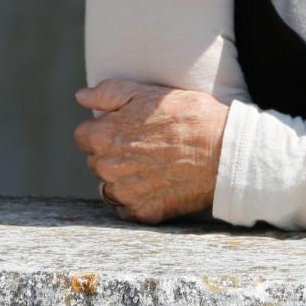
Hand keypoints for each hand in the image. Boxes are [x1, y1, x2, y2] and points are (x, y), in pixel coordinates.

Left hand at [74, 78, 229, 223]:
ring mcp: (125, 193)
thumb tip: (81, 96)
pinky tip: (157, 184)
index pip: (83, 136)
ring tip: (151, 166)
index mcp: (104, 136)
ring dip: (122, 178)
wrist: (224, 151)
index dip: (104, 129)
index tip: (124, 129)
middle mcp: (108, 167)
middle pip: (96, 161)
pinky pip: (127, 208)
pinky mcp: (144, 212)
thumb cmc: (190, 116)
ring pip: (109, 186)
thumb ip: (109, 93)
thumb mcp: (148, 93)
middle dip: (112, 153)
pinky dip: (137, 199)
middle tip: (143, 145)